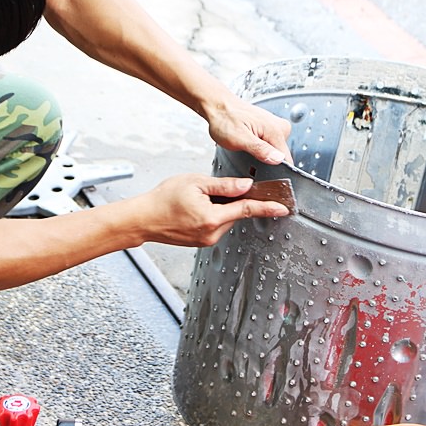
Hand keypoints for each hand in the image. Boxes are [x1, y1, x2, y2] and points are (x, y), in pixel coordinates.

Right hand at [135, 174, 290, 246]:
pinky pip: (216, 226)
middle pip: (235, 213)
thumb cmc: (163, 199)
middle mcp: (212, 234)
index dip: (266, 207)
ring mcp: (206, 240)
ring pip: (225, 219)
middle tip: (210, 189)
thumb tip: (246, 186)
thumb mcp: (195, 183)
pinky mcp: (201, 242)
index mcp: (212, 218)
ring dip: (220, 207)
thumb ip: (224, 185)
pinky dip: (212, 215)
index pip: (247, 210)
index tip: (282, 208)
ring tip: (196, 200)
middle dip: (231, 200)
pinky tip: (195, 209)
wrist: (143, 219)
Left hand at [205, 99, 292, 165]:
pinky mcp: (270, 128)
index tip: (258, 167)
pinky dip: (259, 148)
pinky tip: (249, 142)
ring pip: (275, 152)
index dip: (273, 169)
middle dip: (265, 161)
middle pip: (280, 157)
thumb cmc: (225, 119)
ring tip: (246, 146)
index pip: (286, 160)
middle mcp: (280, 127)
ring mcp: (276, 126)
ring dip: (261, 154)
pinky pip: (270, 145)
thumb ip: (260, 149)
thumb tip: (278, 159)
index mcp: (275, 130)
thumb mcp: (240, 138)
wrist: (219, 107)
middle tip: (246, 153)